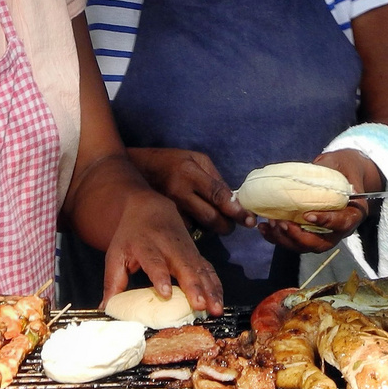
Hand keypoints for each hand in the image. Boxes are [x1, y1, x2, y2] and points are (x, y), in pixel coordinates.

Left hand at [102, 190, 223, 316]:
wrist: (150, 208)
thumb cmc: (130, 235)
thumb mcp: (116, 255)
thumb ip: (112, 282)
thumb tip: (105, 308)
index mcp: (146, 246)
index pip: (154, 262)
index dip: (161, 277)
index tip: (166, 293)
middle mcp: (170, 247)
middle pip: (184, 266)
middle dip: (194, 286)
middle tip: (200, 305)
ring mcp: (187, 250)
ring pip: (201, 270)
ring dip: (210, 290)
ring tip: (215, 309)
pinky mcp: (197, 255)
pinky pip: (209, 271)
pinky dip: (216, 287)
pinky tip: (219, 302)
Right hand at [127, 147, 254, 235]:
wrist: (137, 168)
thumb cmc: (171, 161)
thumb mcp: (196, 159)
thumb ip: (215, 179)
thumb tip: (234, 200)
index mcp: (190, 173)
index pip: (218, 195)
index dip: (236, 210)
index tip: (249, 219)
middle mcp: (179, 191)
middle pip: (211, 219)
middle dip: (227, 226)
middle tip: (231, 224)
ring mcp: (170, 207)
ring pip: (200, 227)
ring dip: (210, 227)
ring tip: (208, 215)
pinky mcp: (163, 218)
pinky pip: (187, 229)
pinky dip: (195, 226)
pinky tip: (191, 217)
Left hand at [257, 149, 381, 253]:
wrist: (343, 171)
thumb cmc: (343, 166)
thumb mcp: (340, 164)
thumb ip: (330, 171)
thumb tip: (314, 172)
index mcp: (353, 213)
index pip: (342, 224)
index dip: (326, 222)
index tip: (308, 216)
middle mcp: (339, 229)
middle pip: (321, 243)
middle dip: (299, 237)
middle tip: (282, 223)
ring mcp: (324, 233)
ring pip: (305, 246)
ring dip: (285, 239)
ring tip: (270, 224)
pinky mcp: (309, 232)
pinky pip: (294, 241)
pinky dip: (278, 237)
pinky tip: (265, 228)